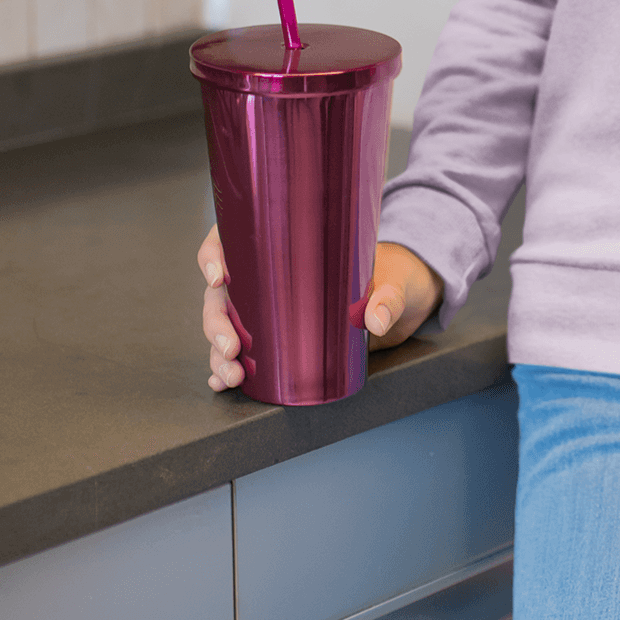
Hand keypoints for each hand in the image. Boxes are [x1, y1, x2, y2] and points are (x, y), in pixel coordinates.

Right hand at [197, 226, 445, 390]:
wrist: (404, 297)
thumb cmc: (393, 274)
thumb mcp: (395, 282)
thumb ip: (388, 298)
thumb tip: (375, 318)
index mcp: (289, 244)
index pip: (236, 236)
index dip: (215, 251)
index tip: (219, 276)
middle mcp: (271, 274)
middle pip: (222, 292)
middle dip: (216, 322)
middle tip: (230, 347)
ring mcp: (272, 307)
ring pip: (227, 325)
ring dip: (218, 352)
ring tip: (230, 375)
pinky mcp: (280, 336)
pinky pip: (243, 349)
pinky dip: (226, 367)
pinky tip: (222, 382)